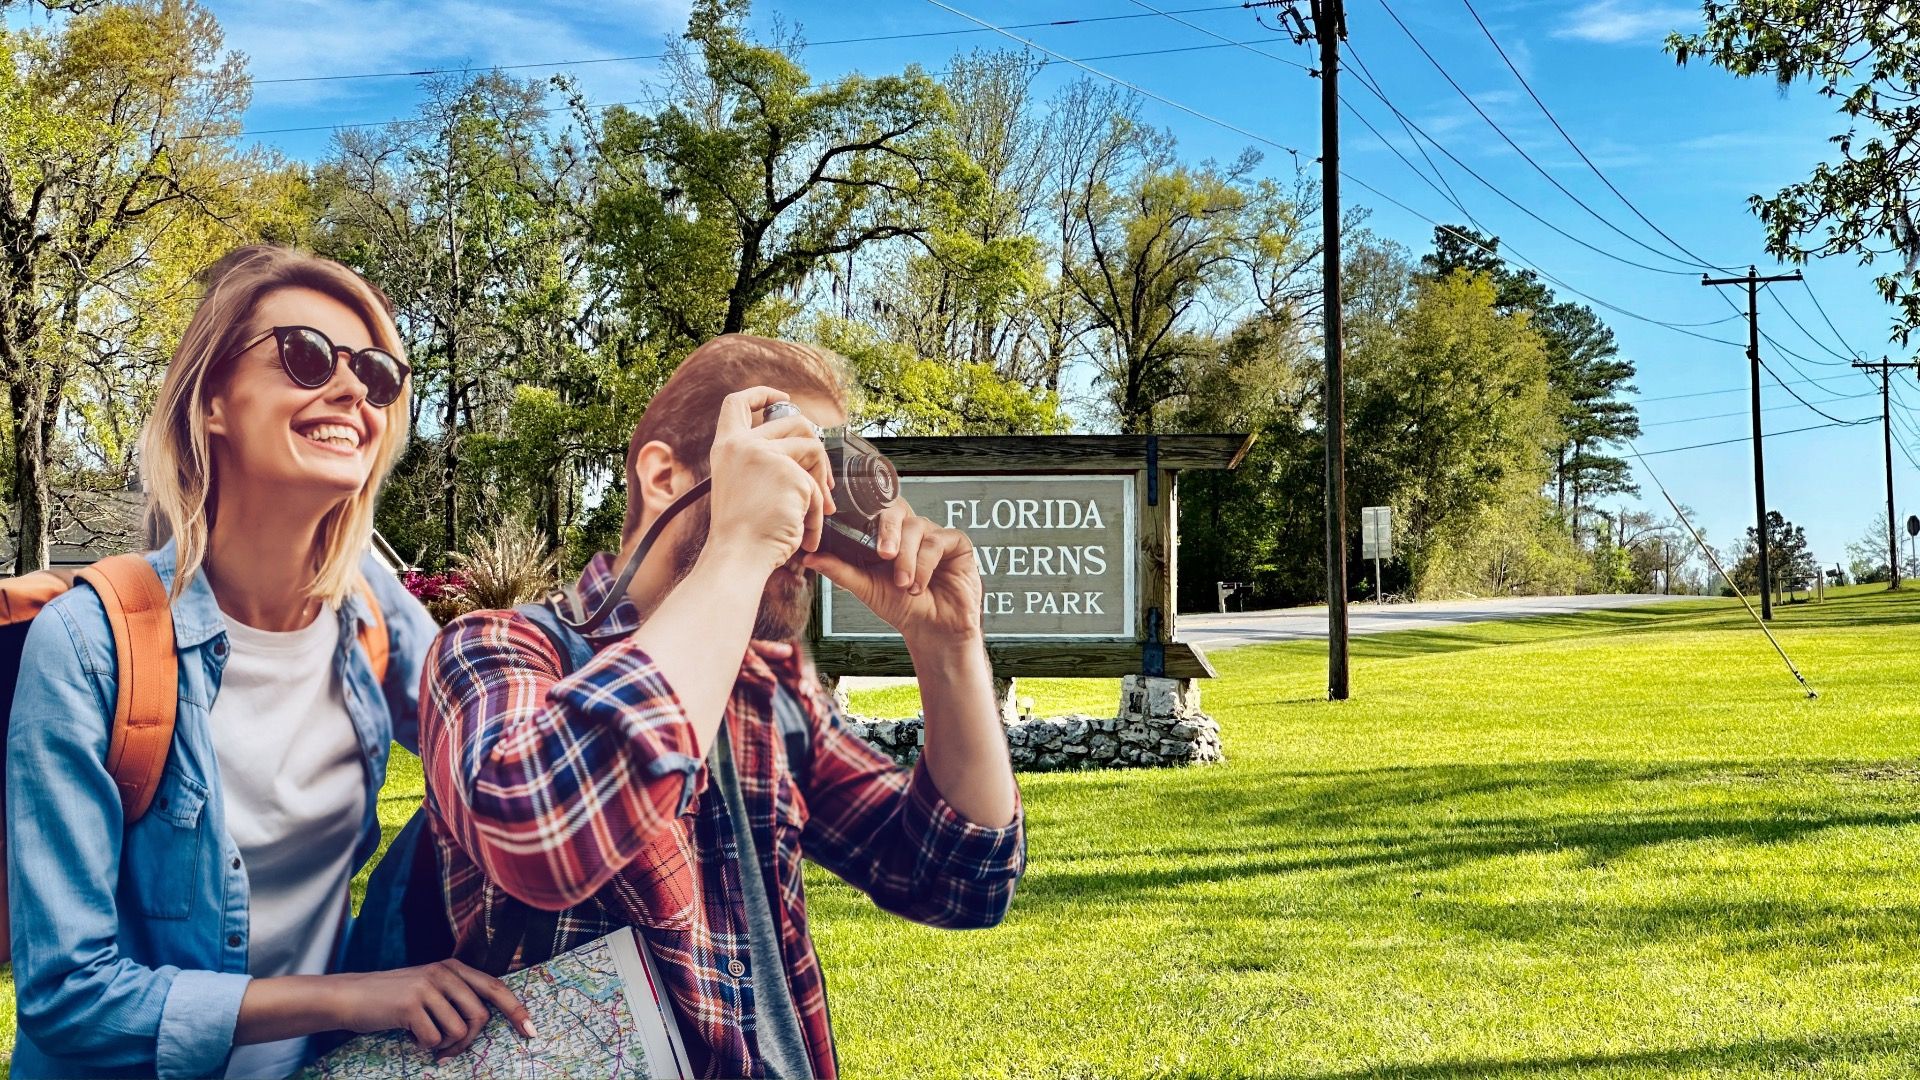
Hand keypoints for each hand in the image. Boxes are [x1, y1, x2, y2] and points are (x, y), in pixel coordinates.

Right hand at [327, 959, 535, 1059]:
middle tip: (449, 1051)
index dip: (516, 1010)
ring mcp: (427, 987)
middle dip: (468, 1041)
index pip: (495, 988)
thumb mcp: (429, 988)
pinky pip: (434, 1039)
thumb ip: (455, 996)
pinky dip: (424, 1046)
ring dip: (443, 1044)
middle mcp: (444, 973)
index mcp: (453, 967)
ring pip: (458, 1031)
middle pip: (480, 1016)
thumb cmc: (392, 999)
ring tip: (424, 1038)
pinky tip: (409, 1036)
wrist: (350, 996)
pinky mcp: (410, 1005)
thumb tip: (484, 1022)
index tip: (531, 1031)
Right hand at [703, 386, 837, 573]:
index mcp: (726, 447)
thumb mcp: (741, 485)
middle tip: (823, 482)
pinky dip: (817, 513)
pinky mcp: (790, 473)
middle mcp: (744, 444)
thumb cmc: (742, 533)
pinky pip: (818, 487)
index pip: (737, 402)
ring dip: (820, 483)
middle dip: (816, 450)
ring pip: (813, 450)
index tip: (782, 397)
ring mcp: (767, 455)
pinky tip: (807, 534)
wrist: (738, 557)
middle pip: (794, 421)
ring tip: (817, 513)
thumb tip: (805, 449)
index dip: (762, 393)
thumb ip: (762, 462)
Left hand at [802, 500, 982, 644]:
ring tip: (904, 584)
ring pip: (917, 528)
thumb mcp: (866, 587)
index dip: (864, 511)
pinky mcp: (956, 543)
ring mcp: (934, 534)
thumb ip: (840, 570)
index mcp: (888, 535)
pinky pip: (938, 541)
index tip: (850, 523)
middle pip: (897, 510)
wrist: (932, 631)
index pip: (875, 509)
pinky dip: (926, 564)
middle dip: (887, 531)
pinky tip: (920, 585)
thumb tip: (809, 558)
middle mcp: (911, 530)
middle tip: (883, 555)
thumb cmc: (902, 607)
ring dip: (908, 558)